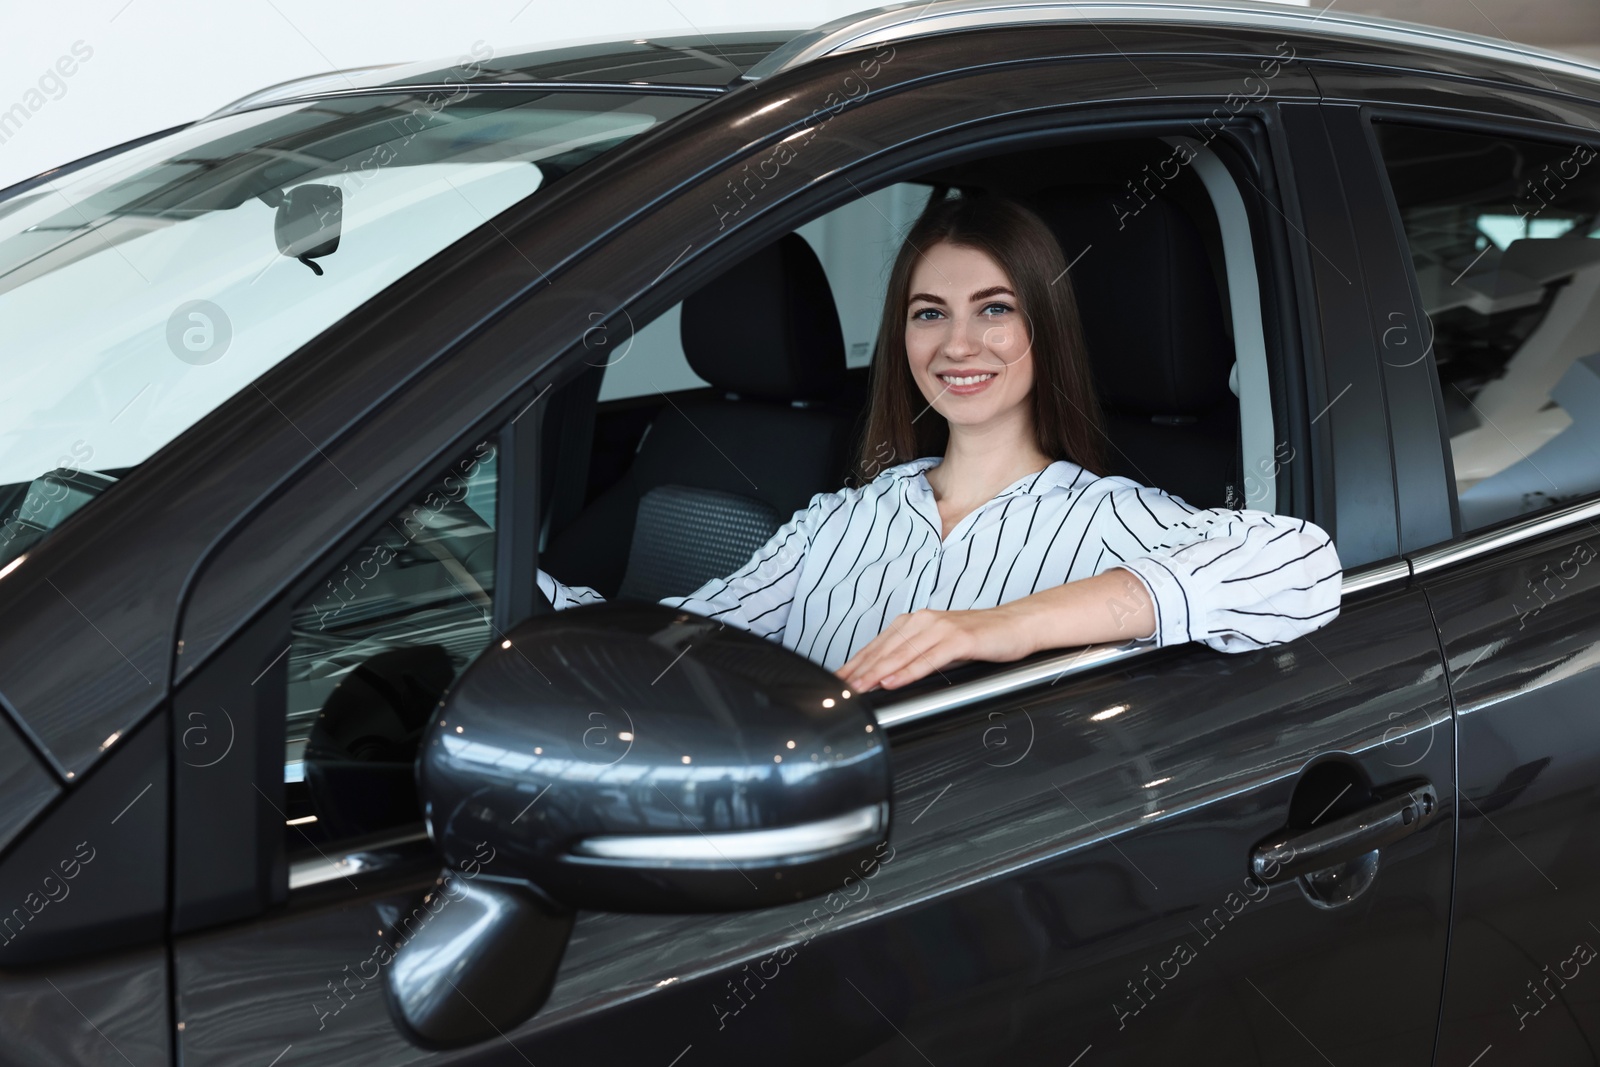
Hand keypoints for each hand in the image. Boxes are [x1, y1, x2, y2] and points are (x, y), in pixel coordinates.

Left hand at [836, 605, 1036, 691]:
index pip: (879, 645)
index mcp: (917, 622)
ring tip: (858, 688)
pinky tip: (892, 681)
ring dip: (876, 673)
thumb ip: (916, 657)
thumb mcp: (942, 647)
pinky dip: (908, 671)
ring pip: (901, 653)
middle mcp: (924, 621)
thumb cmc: (982, 639)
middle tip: (840, 688)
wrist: (1018, 625)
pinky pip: (928, 658)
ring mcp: (941, 628)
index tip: (839, 679)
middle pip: (885, 649)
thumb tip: (888, 677)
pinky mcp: (959, 638)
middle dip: (859, 670)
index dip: (856, 663)